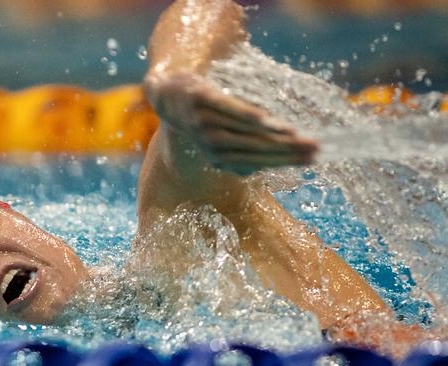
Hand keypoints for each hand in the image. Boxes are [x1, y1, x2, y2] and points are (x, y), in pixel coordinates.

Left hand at [144, 73, 318, 175]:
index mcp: (219, 158)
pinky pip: (229, 110)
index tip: (313, 159)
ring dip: (272, 136)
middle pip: (257, 149)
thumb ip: (239, 154)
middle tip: (315, 149)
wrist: (167, 96)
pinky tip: (266, 119)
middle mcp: (213, 145)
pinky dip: (248, 116)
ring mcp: (206, 123)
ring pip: (245, 132)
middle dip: (287, 150)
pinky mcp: (202, 100)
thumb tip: (262, 167)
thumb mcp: (218, 141)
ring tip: (297, 136)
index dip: (285, 161)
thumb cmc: (201, 118)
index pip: (259, 161)